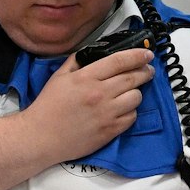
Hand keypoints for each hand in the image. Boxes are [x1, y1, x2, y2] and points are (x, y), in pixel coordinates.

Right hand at [21, 47, 153, 163]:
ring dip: (137, 92)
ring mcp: (106, 113)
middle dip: (145, 71)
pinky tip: (124, 109)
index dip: (137, 55)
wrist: (41, 136)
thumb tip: (93, 52)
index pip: (119, 61)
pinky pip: (131, 117)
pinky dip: (131, 111)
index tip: (147, 54)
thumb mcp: (59, 77)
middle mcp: (99, 94)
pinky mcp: (110, 131)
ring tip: (132, 91)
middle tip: (148, 70)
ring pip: (136, 98)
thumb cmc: (48, 106)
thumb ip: (77, 62)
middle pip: (133, 78)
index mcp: (86, 77)